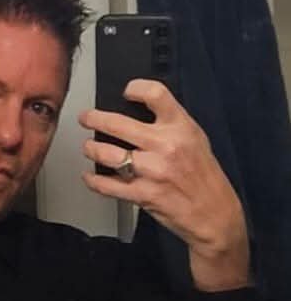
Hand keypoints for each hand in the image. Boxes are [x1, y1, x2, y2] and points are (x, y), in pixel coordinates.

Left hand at [79, 79, 249, 290]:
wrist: (213, 213)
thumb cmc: (203, 175)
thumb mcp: (195, 139)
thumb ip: (170, 125)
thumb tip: (139, 113)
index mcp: (181, 127)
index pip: (155, 95)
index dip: (136, 88)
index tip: (125, 91)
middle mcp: (165, 146)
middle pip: (119, 124)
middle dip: (94, 119)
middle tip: (86, 118)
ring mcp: (152, 171)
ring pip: (108, 154)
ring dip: (91, 149)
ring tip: (88, 147)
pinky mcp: (142, 195)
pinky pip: (108, 185)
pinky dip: (93, 180)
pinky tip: (89, 176)